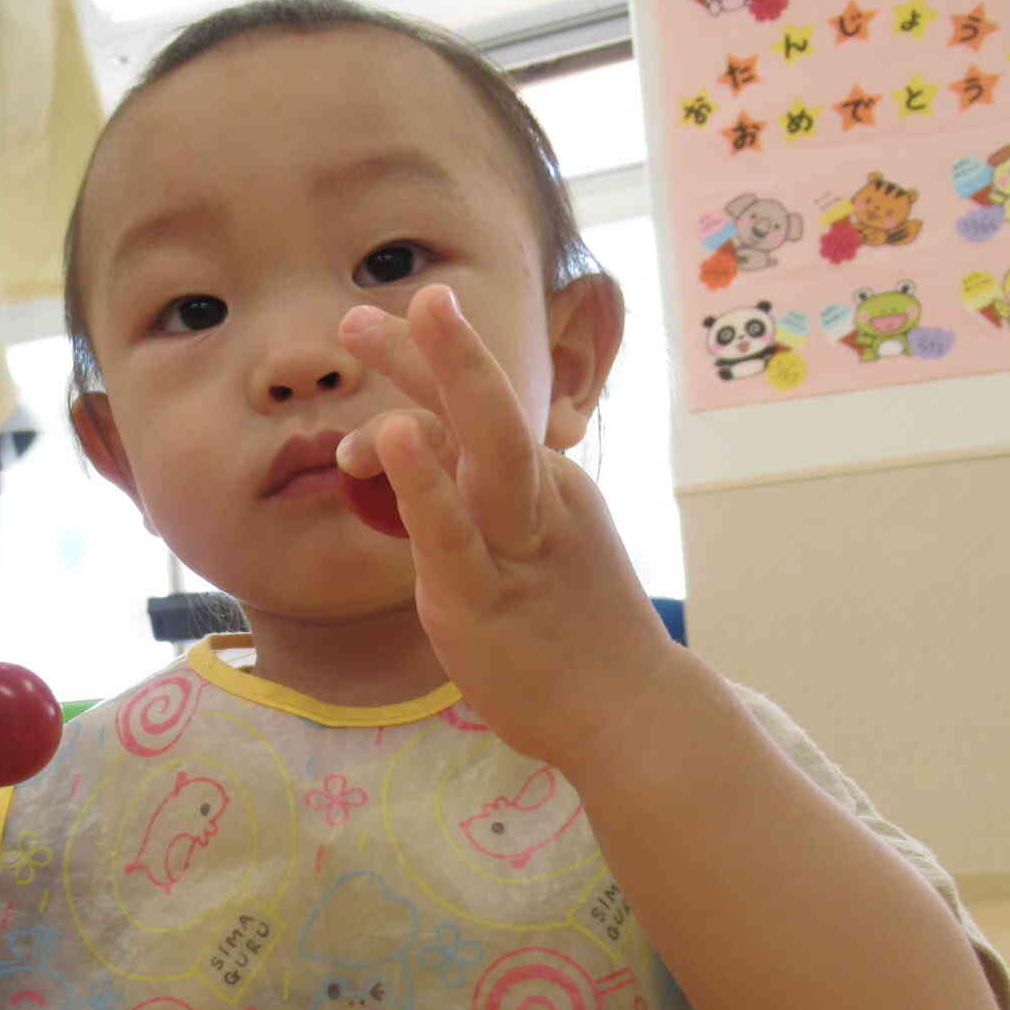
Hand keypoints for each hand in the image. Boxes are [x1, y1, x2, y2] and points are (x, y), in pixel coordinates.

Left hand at [335, 285, 675, 766]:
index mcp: (544, 485)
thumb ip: (470, 504)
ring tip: (378, 325)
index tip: (393, 315)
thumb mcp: (528, 551)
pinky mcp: (484, 598)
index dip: (431, 362)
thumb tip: (407, 459)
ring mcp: (516, 545)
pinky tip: (392, 435)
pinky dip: (422, 480)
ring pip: (485, 447)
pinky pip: (451, 533)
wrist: (632, 712)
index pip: (478, 413)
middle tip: (392, 297)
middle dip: (438, 346)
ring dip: (439, 377)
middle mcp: (536, 499)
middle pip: (487, 406)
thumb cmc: (572, 635)